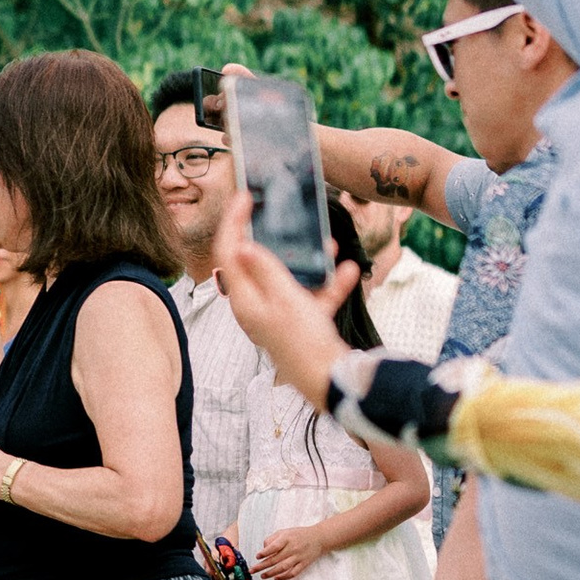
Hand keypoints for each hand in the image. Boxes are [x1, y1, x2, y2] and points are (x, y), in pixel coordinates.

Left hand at [212, 189, 355, 410]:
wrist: (331, 382)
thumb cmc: (304, 342)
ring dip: (309, 261)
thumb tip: (242, 246)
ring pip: (288, 278)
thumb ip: (265, 269)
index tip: (245, 198)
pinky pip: (313, 296)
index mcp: (245, 300)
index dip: (234, 222)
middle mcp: (257, 307)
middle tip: (278, 213)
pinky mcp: (301, 324)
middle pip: (256, 263)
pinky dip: (329, 284)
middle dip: (272, 238)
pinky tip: (350, 271)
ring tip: (327, 244)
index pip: (229, 253)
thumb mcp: (285, 299)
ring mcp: (278, 315)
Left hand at [251, 518, 331, 579]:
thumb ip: (272, 539)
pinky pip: (293, 573)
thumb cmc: (298, 534)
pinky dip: (284, 577)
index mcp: (287, 538)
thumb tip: (263, 549)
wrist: (319, 538)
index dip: (265, 552)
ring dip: (271, 573)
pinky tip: (276, 578)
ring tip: (262, 576)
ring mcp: (299, 557)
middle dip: (262, 566)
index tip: (257, 556)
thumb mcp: (284, 532)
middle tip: (252, 570)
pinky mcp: (304, 564)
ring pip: (283, 568)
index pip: (274, 547)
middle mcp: (292, 548)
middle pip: (275, 559)